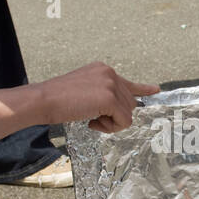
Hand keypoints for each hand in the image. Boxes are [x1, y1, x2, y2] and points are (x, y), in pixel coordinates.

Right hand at [36, 62, 158, 132]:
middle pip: (129, 104)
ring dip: (111, 123)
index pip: (128, 83)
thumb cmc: (57, 100)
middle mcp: (110, 73)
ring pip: (128, 114)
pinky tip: (91, 122)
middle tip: (92, 118)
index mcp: (103, 70)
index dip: (142, 89)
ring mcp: (111, 84)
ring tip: (90, 118)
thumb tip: (122, 109)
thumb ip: (102, 95)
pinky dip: (110, 128)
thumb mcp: (83, 92)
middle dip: (113, 116)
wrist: (43, 100)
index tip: (155, 90)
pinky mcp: (110, 98)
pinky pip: (124, 121)